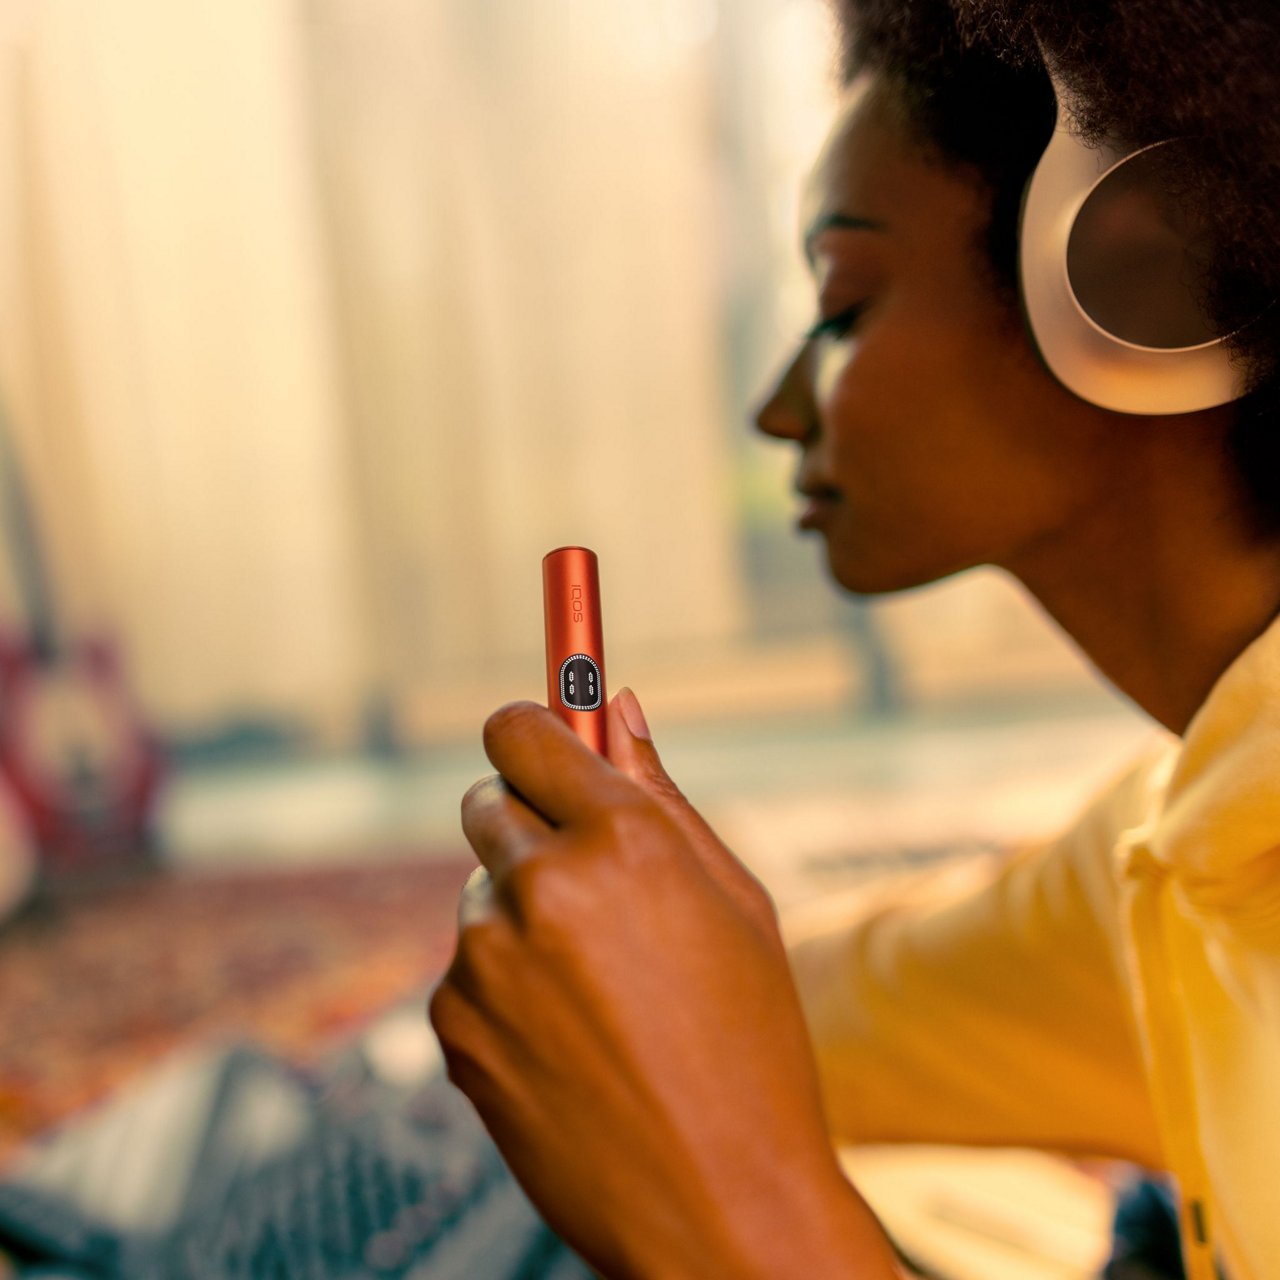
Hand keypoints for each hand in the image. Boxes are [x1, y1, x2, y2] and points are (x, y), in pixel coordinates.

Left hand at [429, 691, 899, 1279]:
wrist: (719, 1204)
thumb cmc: (751, 1042)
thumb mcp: (735, 902)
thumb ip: (663, 794)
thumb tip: (616, 705)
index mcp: (621, 839)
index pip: (522, 730)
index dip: (531, 730)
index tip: (541, 743)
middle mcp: (540, 886)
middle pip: (487, 800)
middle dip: (527, 821)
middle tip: (582, 874)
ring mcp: (486, 959)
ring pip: (482, 892)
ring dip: (521, 914)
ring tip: (598, 990)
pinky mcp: (453, 1026)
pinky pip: (468, 970)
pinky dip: (504, 988)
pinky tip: (569, 1039)